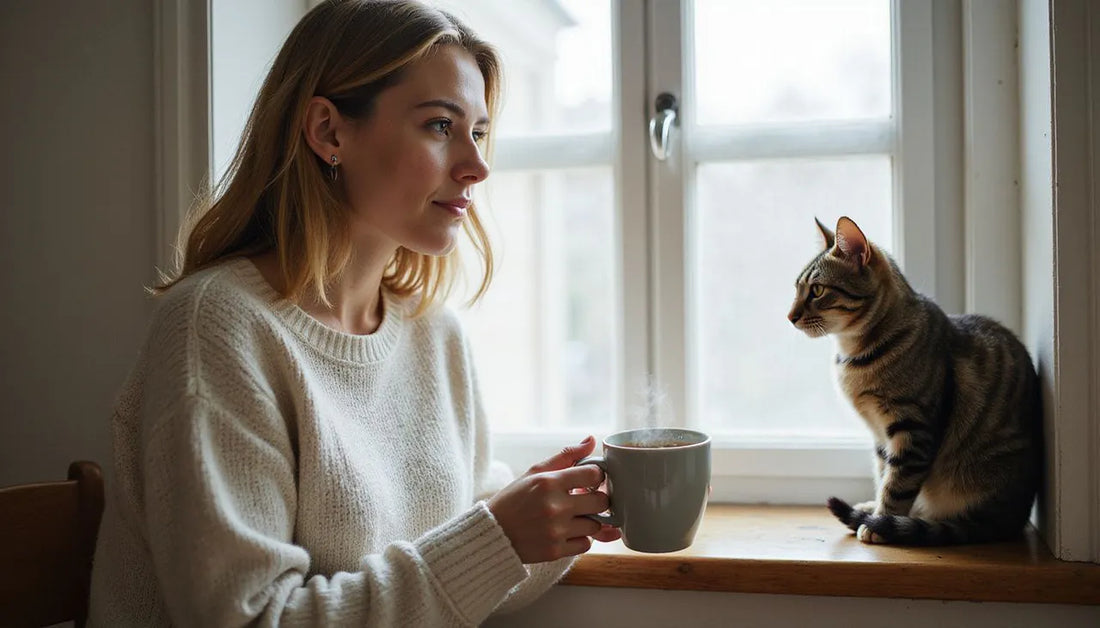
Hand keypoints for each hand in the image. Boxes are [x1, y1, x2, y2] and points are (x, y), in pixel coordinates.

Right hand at [488, 436, 620, 563]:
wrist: (492, 532)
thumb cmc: (514, 499)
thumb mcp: (535, 472)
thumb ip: (566, 456)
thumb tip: (591, 440)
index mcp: (549, 482)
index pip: (594, 474)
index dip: (596, 476)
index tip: (589, 480)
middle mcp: (555, 506)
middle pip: (601, 502)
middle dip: (597, 499)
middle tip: (586, 499)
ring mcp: (555, 531)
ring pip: (596, 526)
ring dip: (589, 521)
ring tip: (573, 517)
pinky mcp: (554, 551)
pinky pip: (585, 545)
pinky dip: (580, 539)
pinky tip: (567, 532)